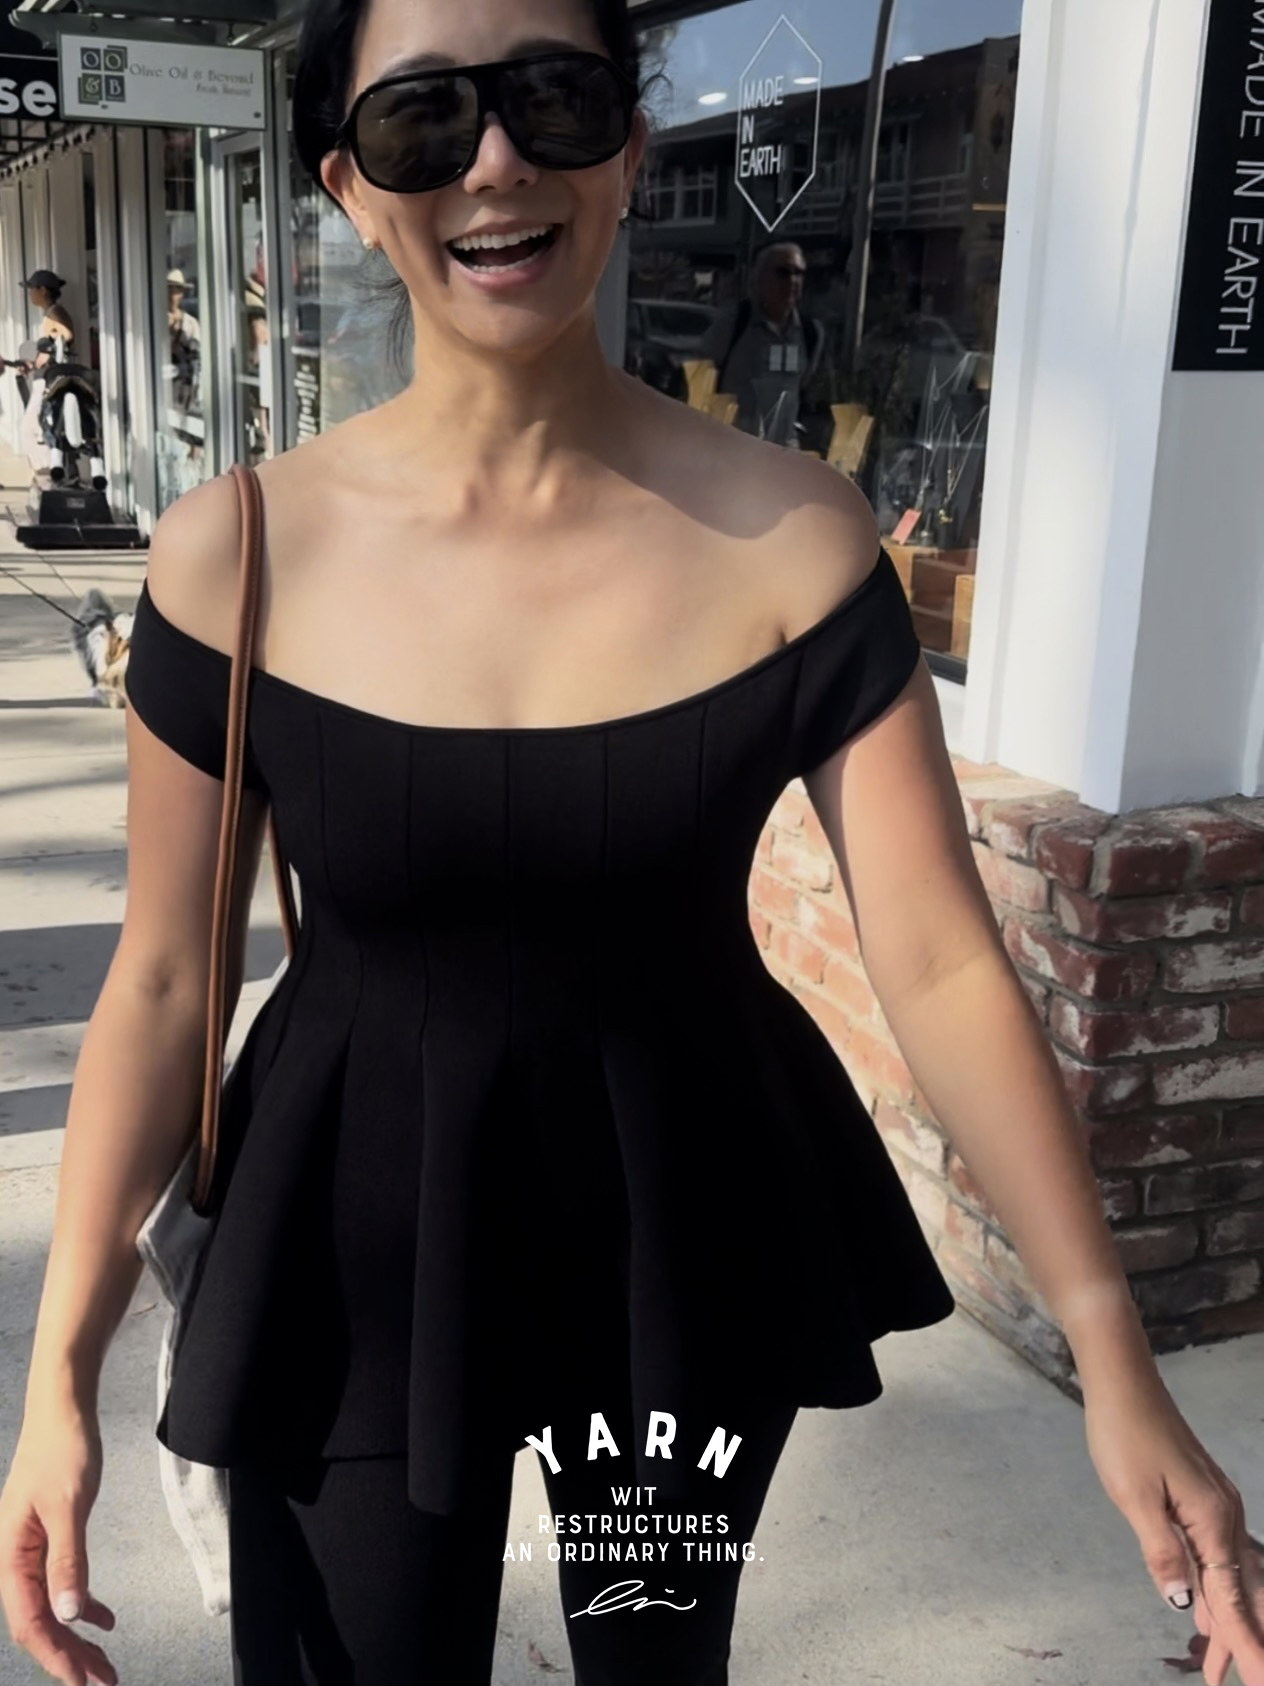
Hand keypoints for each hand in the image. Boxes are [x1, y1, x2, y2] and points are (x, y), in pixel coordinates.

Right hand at [0, 1408, 116, 1685]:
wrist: (62, 1410)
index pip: (30, 1622)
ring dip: (75, 1637)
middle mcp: (13, 1560)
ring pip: (50, 1607)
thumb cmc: (63, 1450)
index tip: (84, 1680)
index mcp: (10, 1557)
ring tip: (105, 1664)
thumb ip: (68, 1560)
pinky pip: (60, 1585)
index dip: (56, 1655)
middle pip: (40, 1622)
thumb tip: (70, 1614)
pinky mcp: (47, 1539)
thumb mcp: (69, 1506)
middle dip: (70, 1656)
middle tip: (106, 1680)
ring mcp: (28, 1551)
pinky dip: (81, 1604)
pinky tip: (104, 1618)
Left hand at [1084, 1374, 1263, 1685]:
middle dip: (1242, 1639)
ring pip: (1232, 1574)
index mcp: (1211, 1520)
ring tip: (1219, 1660)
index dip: (1244, 1644)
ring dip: (1229, 1616)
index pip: (1232, 1597)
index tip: (1255, 1682)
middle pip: (1241, 1591)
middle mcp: (1224, 1515)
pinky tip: (1206, 1605)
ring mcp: (1216, 1505)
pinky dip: (1217, 1586)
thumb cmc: (1124, 1434)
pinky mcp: (1202, 1497)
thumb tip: (1184, 1603)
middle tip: (1239, 1682)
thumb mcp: (1134, 1497)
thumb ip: (1161, 1552)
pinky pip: (1219, 1554)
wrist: (1123, 1383)